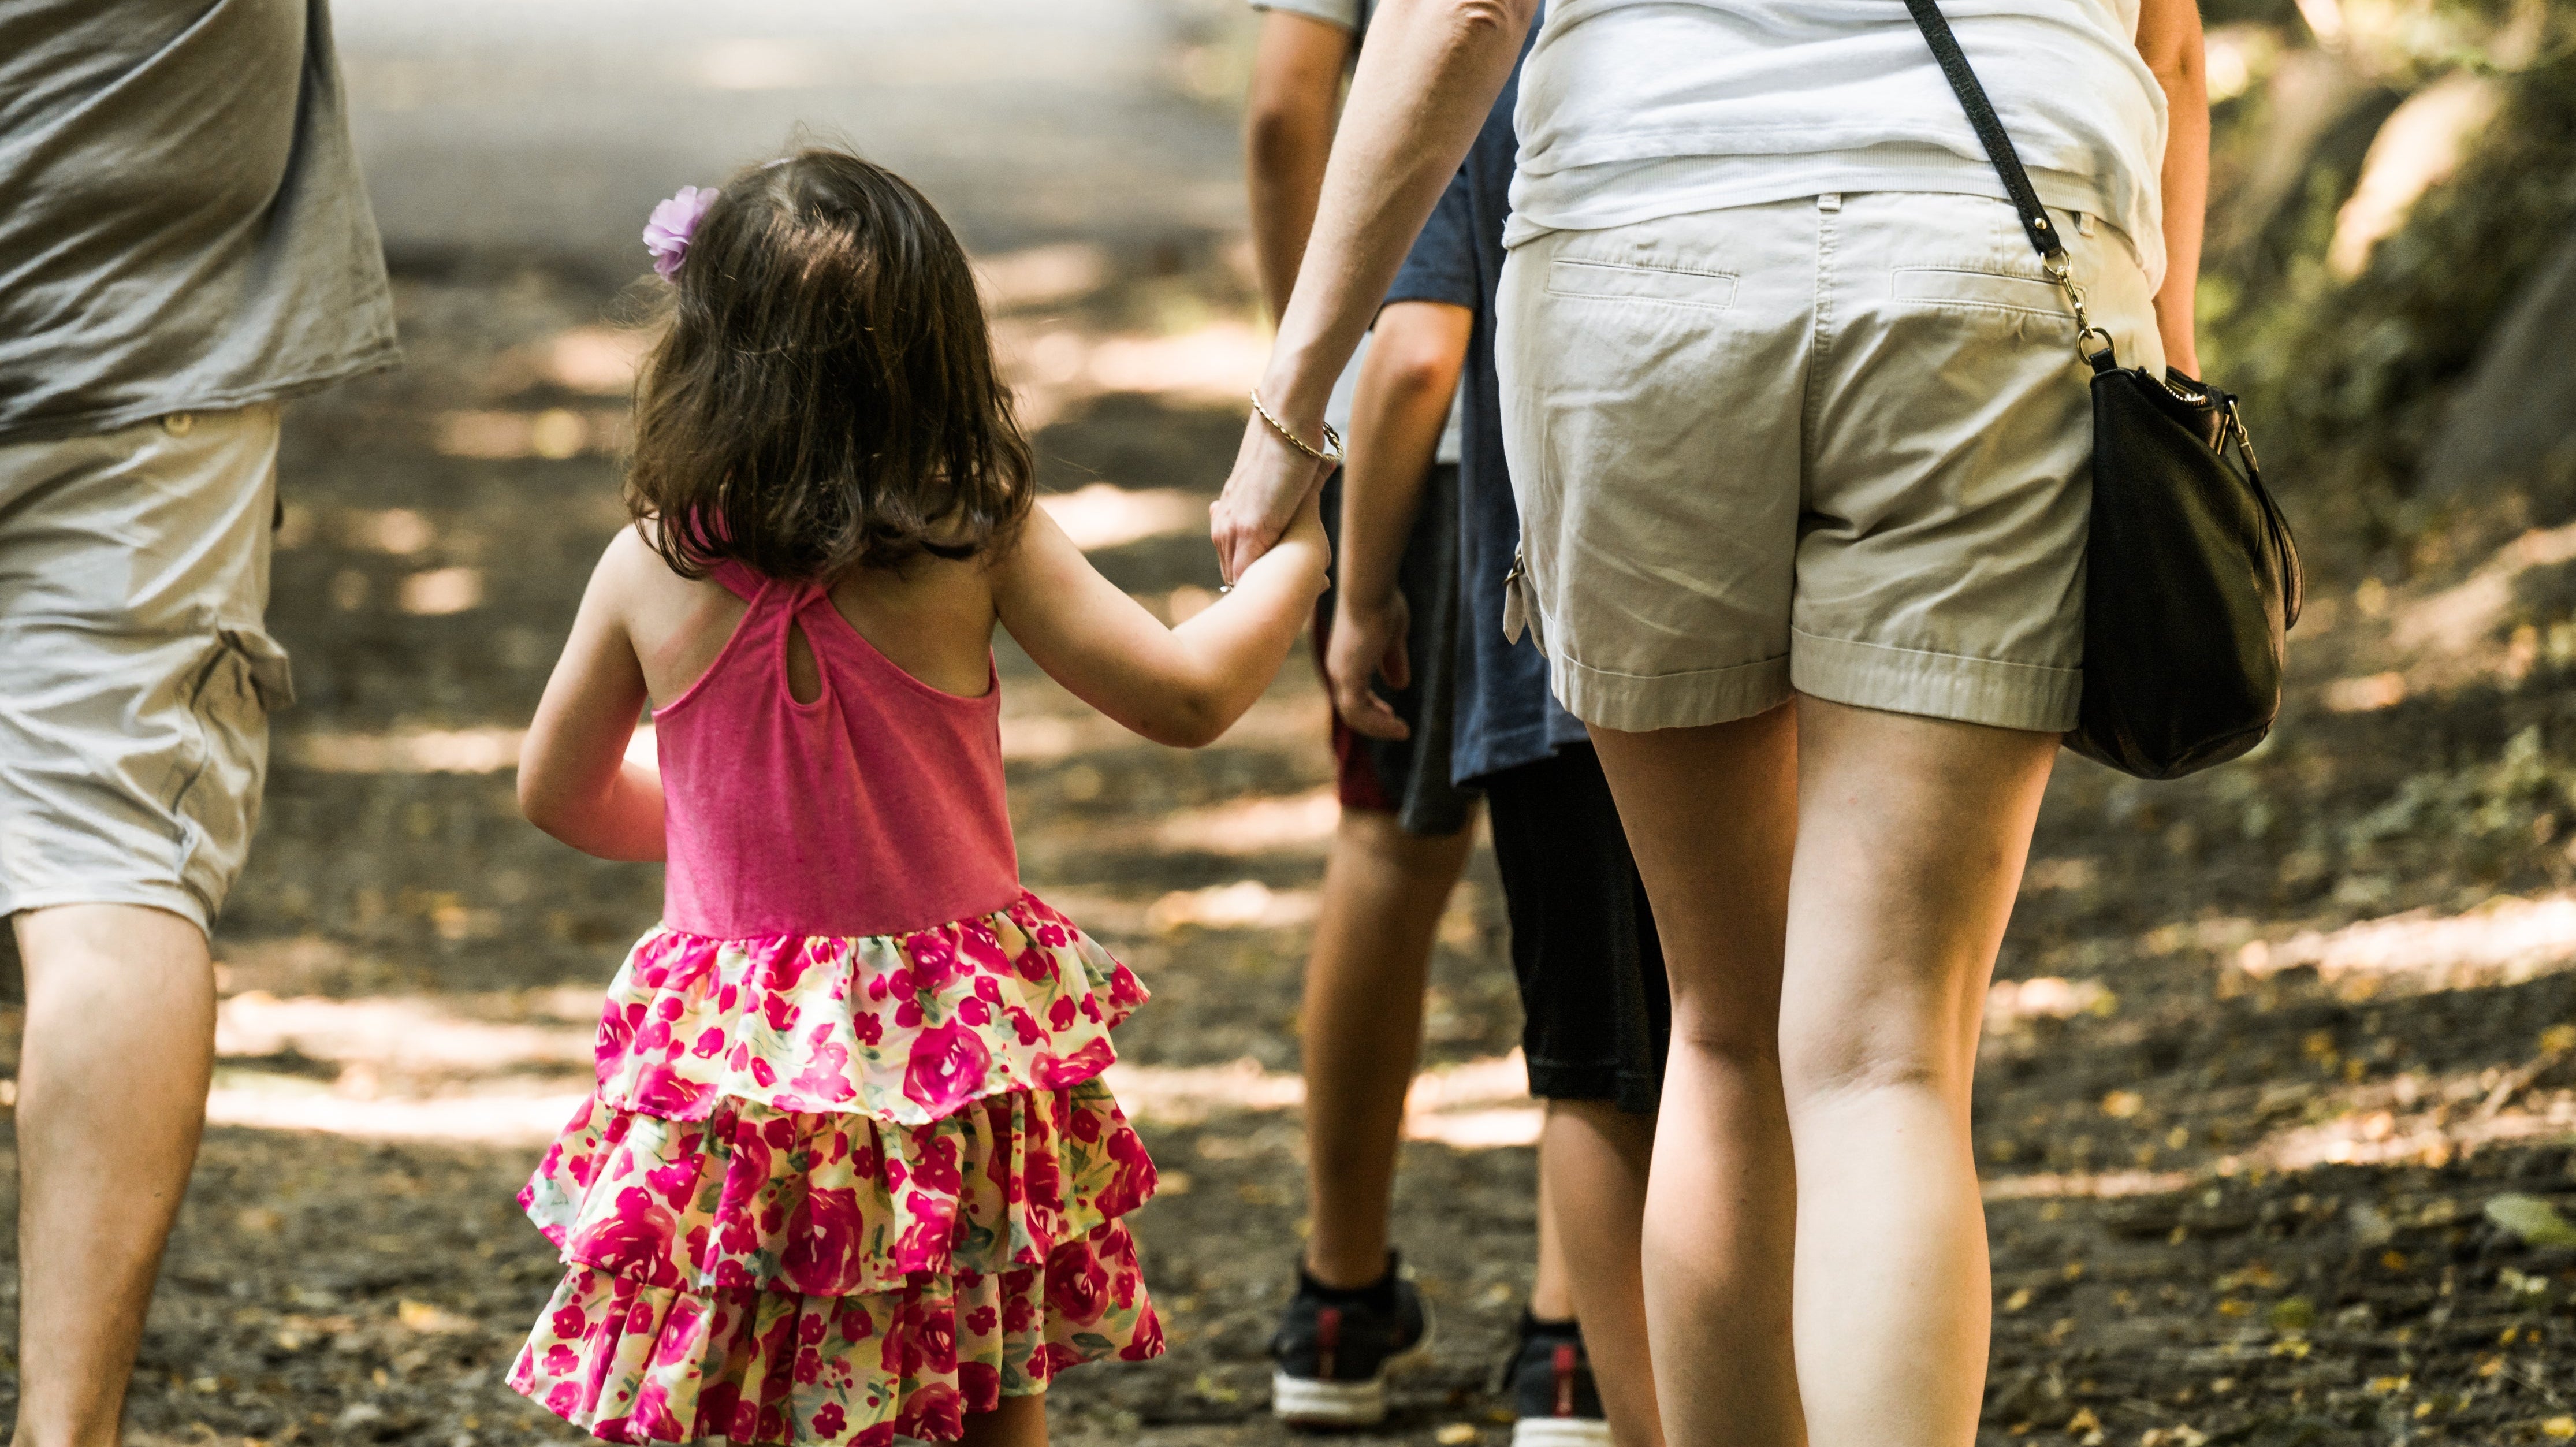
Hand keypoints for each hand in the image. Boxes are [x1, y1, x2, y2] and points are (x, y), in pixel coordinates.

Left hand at [1212, 412, 1334, 584]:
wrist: (1284, 421)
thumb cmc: (1285, 446)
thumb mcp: (1277, 481)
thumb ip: (1285, 492)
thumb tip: (1324, 467)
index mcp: (1226, 517)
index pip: (1234, 567)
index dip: (1257, 583)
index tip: (1289, 589)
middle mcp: (1223, 526)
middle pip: (1236, 578)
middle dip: (1265, 591)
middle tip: (1309, 587)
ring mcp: (1232, 528)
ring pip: (1241, 579)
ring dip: (1273, 589)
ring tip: (1312, 585)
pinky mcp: (1250, 528)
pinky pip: (1250, 574)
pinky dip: (1275, 586)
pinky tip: (1303, 583)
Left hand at [1327, 587, 1410, 740]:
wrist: (1370, 590)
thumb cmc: (1381, 605)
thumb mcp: (1392, 639)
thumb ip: (1393, 661)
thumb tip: (1400, 685)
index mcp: (1346, 659)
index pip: (1353, 693)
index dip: (1371, 707)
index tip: (1389, 712)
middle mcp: (1339, 668)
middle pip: (1350, 708)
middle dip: (1373, 721)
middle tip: (1396, 727)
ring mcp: (1341, 673)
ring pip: (1353, 715)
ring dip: (1378, 727)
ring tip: (1401, 731)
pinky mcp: (1348, 676)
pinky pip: (1358, 712)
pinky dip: (1377, 723)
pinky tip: (1397, 725)